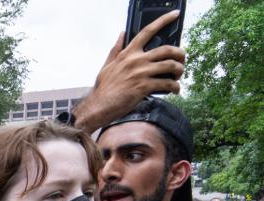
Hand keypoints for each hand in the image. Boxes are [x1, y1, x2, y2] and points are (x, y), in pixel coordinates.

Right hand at [75, 11, 184, 131]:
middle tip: (181, 61)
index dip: (163, 20)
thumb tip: (122, 34)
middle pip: (167, 49)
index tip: (174, 15)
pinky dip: (175, 87)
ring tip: (178, 77)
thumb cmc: (103, 89)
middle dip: (180, 54)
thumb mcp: (107, 65)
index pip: (147, 31)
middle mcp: (135, 60)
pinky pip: (167, 84)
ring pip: (170, 65)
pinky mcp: (143, 87)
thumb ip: (116, 49)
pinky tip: (174, 90)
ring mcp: (140, 73)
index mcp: (128, 53)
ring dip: (179, 71)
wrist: (97, 107)